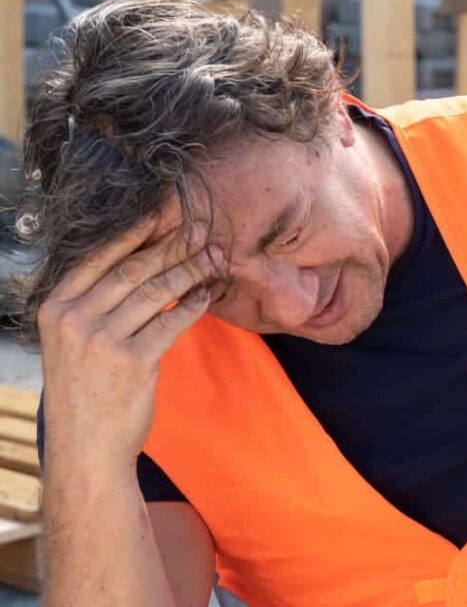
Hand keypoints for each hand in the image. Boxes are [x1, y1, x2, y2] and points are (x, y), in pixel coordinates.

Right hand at [38, 219, 223, 474]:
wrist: (86, 449)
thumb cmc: (84, 393)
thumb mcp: (71, 344)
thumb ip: (94, 307)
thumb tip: (137, 267)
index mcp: (55, 309)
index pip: (98, 259)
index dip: (134, 233)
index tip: (162, 213)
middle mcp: (74, 320)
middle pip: (133, 270)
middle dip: (172, 247)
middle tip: (202, 229)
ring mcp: (102, 340)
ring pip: (157, 292)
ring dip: (190, 270)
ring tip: (214, 256)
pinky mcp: (133, 361)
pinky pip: (173, 321)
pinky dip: (194, 304)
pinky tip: (207, 293)